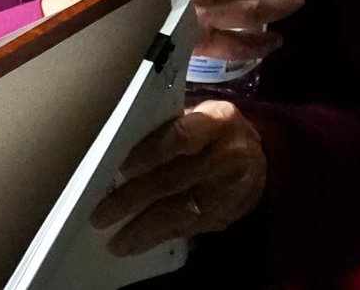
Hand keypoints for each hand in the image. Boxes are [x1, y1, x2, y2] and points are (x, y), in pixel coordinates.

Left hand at [90, 99, 267, 254]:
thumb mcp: (198, 115)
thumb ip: (167, 126)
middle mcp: (228, 156)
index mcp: (218, 121)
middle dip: (134, 199)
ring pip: (182, 212)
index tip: (120, 167)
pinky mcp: (227, 216)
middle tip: (101, 214)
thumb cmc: (213, 132)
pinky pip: (189, 229)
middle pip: (175, 179)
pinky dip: (160, 237)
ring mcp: (230, 190)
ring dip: (144, 229)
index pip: (182, 137)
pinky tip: (136, 244)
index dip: (150, 152)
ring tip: (116, 241)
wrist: (258, 159)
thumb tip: (117, 147)